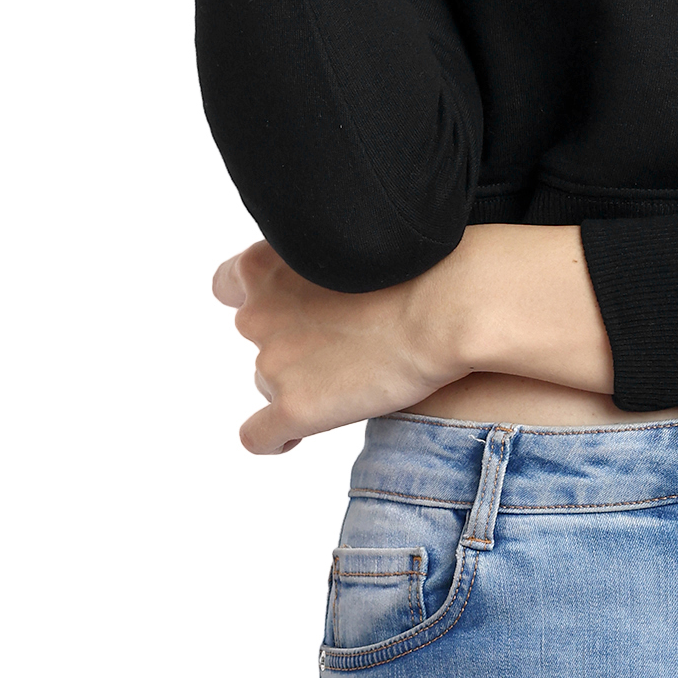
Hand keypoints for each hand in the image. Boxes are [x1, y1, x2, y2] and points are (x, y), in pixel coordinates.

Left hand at [212, 240, 467, 456]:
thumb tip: (320, 284)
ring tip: (356, 371)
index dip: (261, 296)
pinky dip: (276, 436)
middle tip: (347, 336)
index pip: (229, 283)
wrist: (448, 304)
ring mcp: (272, 363)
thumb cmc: (418, 265)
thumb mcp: (350, 241)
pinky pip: (260, 437)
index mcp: (266, 263)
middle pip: (260, 335)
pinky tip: (302, 431)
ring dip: (302, 378)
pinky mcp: (294, 408)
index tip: (294, 303)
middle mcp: (258, 312)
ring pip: (270, 380)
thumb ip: (318, 259)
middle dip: (294, 338)